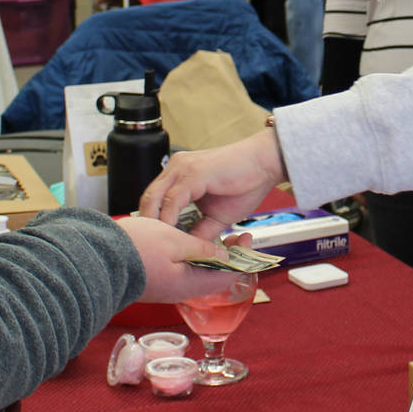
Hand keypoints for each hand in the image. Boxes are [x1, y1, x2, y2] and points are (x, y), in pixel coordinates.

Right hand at [114, 216, 237, 302]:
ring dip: (209, 256)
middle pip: (212, 276)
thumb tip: (224, 257)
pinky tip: (190, 240)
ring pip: (196, 273)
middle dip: (227, 256)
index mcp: (189, 284)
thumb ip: (202, 249)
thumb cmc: (136, 248)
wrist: (96, 257)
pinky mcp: (155, 280)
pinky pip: (181, 271)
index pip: (226, 276)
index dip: (241, 258)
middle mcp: (179, 290)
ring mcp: (166, 287)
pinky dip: (192, 257)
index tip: (246, 237)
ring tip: (214, 234)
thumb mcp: (175, 242)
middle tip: (234, 235)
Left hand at [141, 129, 286, 240]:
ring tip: (159, 246)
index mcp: (179, 174)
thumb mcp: (217, 216)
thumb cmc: (246, 184)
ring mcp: (183, 168)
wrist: (266, 163)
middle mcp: (176, 168)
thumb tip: (188, 248)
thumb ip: (201, 230)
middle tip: (151, 248)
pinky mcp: (193, 173)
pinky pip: (173, 200)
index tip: (153, 244)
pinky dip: (170, 219)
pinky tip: (172, 236)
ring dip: (154, 224)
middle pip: (147, 198)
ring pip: (154, 198)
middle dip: (146, 225)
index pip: (153, 199)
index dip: (150, 222)